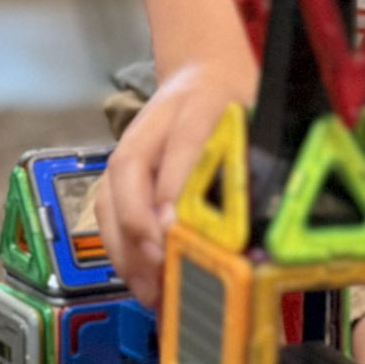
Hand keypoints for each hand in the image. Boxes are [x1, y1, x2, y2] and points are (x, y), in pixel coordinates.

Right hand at [94, 62, 251, 308]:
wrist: (206, 71)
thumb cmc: (235, 102)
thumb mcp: (255, 120)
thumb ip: (250, 160)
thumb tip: (248, 222)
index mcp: (199, 102)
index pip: (186, 142)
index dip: (177, 187)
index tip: (177, 229)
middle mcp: (154, 124)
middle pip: (131, 172)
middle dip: (142, 228)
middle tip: (162, 272)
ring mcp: (129, 148)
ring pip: (112, 198)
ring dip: (128, 248)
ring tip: (152, 292)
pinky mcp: (118, 175)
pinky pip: (108, 214)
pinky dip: (122, 250)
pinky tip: (142, 283)